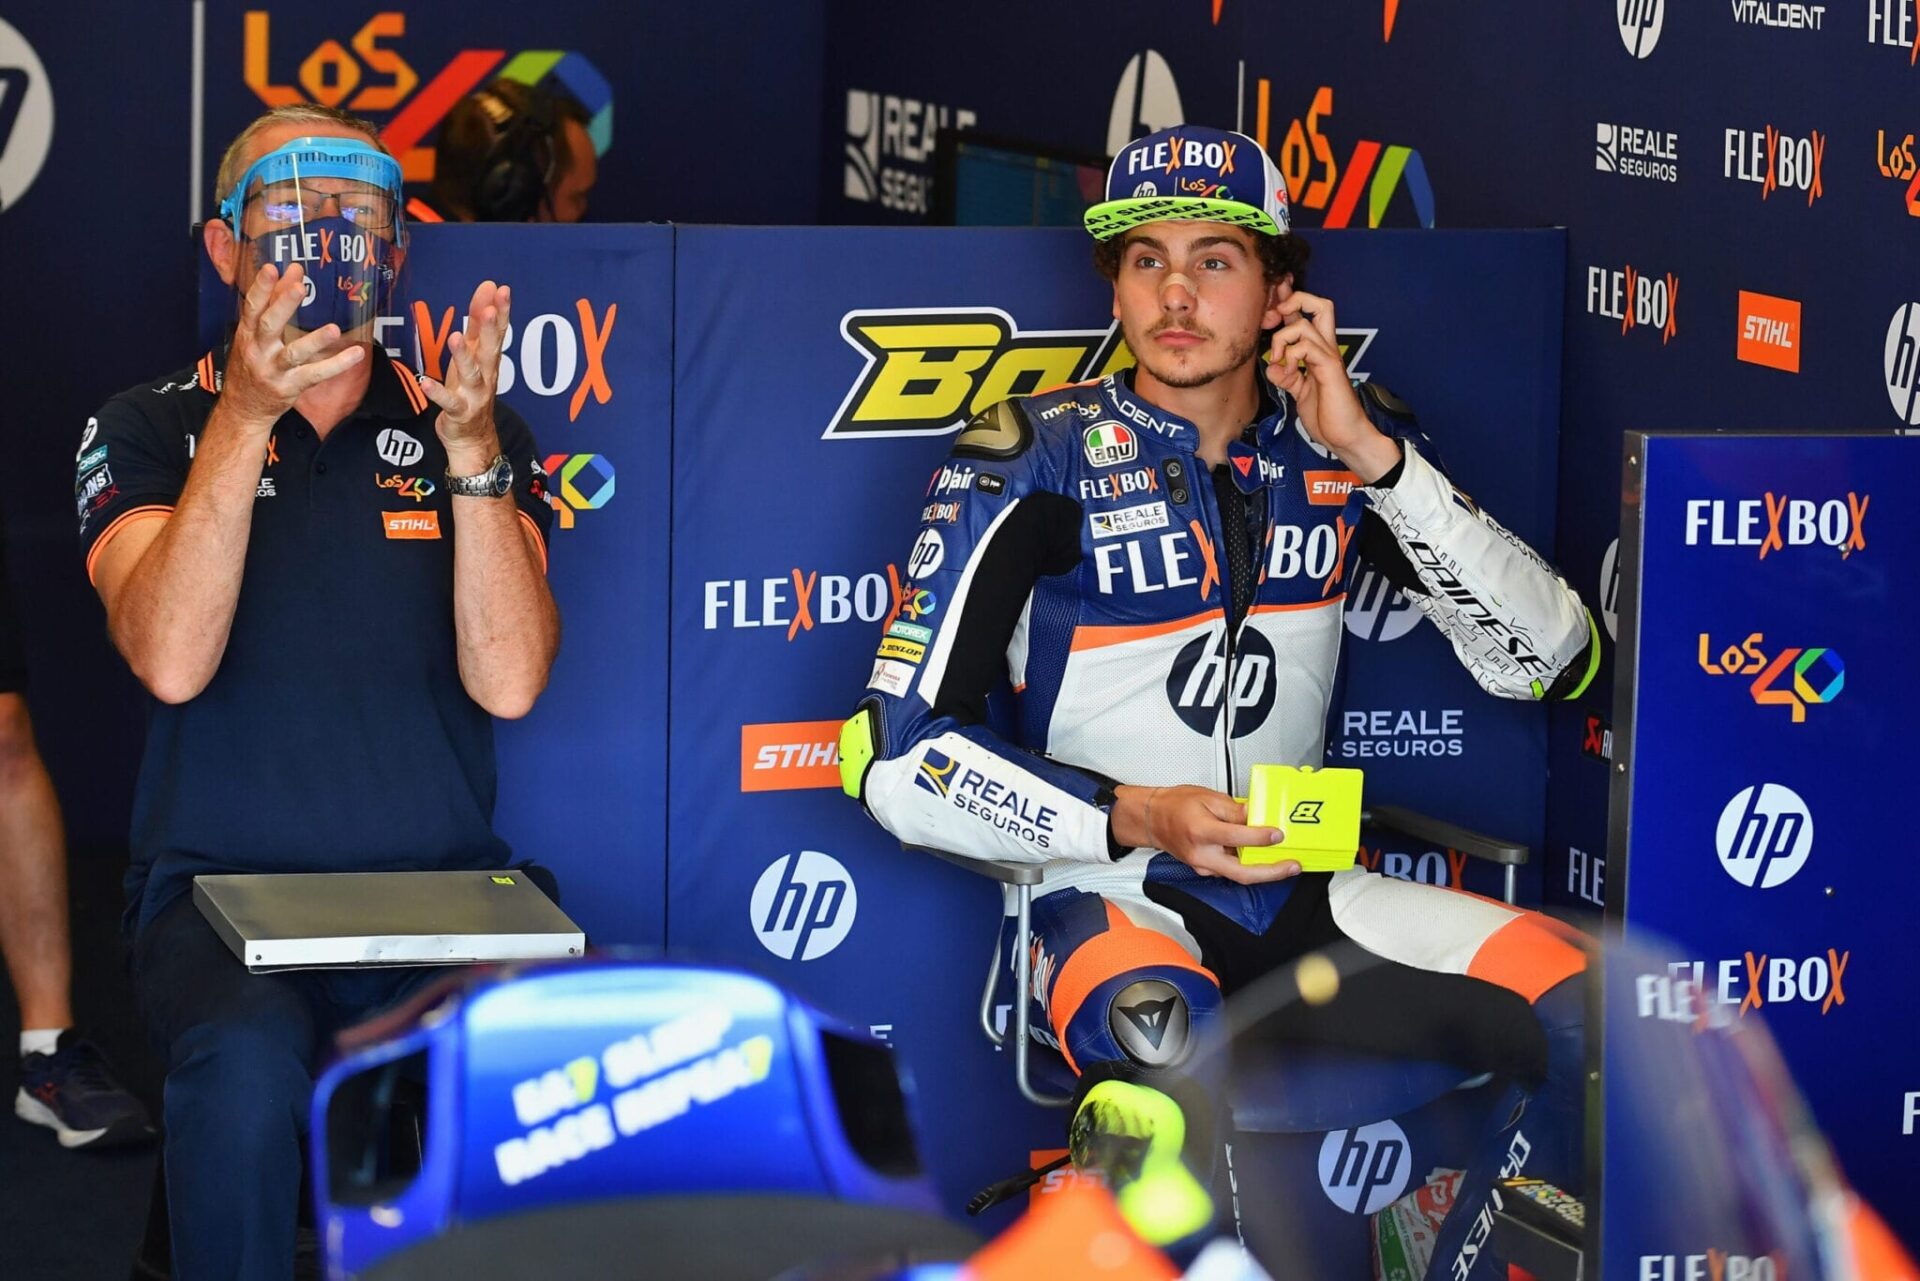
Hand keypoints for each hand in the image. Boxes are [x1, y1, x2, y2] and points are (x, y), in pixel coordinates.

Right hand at [220, 263, 365, 432]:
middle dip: (283, 305)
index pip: (251, 307)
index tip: (272, 267)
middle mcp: (257, 351)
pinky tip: (356, 353)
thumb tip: (291, 275)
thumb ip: (272, 306)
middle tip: (300, 287)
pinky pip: (315, 375)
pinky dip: (337, 365)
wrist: (243, 409)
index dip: (261, 287)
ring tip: (334, 329)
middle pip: (269, 325)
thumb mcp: (253, 337)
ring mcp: (273, 371)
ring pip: (294, 354)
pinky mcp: (290, 387)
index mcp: (246, 334)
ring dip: (314, 341)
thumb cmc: (251, 366)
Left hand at [422, 280, 509, 469]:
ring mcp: (474, 395)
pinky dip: (437, 392)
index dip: (502, 311)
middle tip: (490, 309)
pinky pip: (448, 402)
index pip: (498, 332)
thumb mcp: (474, 354)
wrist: (472, 437)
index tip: (503, 290)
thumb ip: (478, 322)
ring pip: (471, 374)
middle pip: (489, 350)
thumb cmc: (471, 390)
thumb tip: (488, 288)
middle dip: (490, 330)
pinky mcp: (459, 412)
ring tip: (456, 338)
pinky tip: (425, 382)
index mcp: (488, 359)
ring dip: (464, 356)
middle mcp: (486, 375)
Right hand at [1117, 784, 1300, 884]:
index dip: (1261, 837)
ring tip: (1285, 863)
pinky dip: (1249, 867)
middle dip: (1272, 872)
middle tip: (1292, 866)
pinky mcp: (1205, 869)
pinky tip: (1262, 860)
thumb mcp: (1207, 797)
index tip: (1278, 834)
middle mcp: (1202, 854)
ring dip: (1264, 871)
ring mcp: (1203, 866)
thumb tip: (1256, 816)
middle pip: (1242, 873)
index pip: (1237, 838)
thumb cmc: (1175, 805)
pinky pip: (1231, 871)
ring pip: (1239, 875)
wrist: (1153, 819)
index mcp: (1202, 831)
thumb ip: (1234, 809)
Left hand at [1265, 290, 1399, 481]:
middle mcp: (1326, 349)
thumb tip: (1272, 366)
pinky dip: (1291, 357)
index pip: (1309, 315)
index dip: (1290, 303)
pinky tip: (1289, 374)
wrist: (1346, 437)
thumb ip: (1286, 376)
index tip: (1271, 311)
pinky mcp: (1330, 370)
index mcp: (1319, 352)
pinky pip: (1307, 348)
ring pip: (1305, 325)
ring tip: (1279, 361)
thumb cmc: (1327, 416)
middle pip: (1321, 304)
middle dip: (1295, 300)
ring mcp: (1330, 358)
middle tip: (1277, 316)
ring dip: (1282, 340)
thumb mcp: (1299, 391)